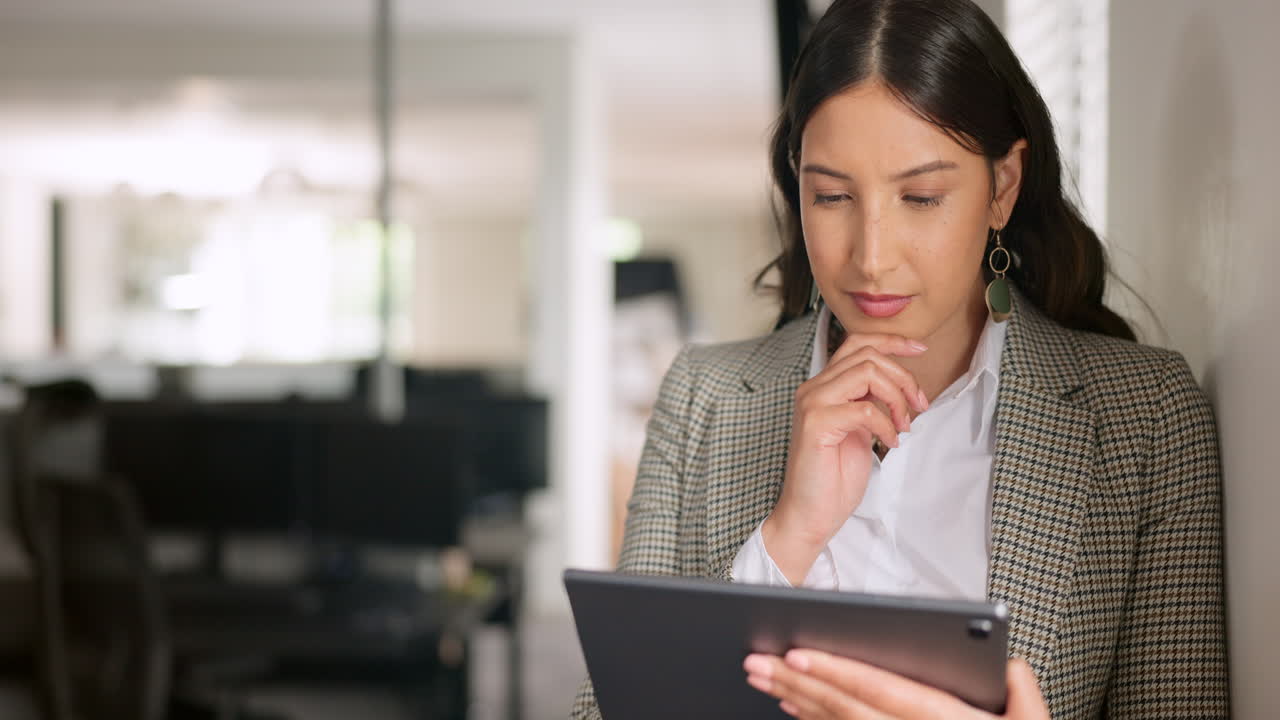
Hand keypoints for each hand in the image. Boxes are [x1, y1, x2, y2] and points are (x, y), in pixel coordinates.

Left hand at [743, 650, 1049, 719]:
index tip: (797, 654)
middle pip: (845, 708)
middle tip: (756, 662)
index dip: (838, 671)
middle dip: (797, 683)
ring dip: (795, 700)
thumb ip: (1024, 694)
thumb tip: (1009, 663)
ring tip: (761, 677)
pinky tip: (791, 706)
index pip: (881, 690)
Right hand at [763, 333, 928, 583]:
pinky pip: (866, 409)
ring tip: (904, 426)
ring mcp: (812, 403)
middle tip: (919, 406)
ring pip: (867, 372)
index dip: (892, 341)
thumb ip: (868, 402)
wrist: (811, 514)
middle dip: (903, 377)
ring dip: (897, 398)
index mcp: (823, 386)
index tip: (920, 350)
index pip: (857, 343)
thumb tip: (897, 384)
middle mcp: (813, 388)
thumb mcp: (859, 430)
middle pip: (867, 354)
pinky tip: (889, 443)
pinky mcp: (817, 424)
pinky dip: (887, 425)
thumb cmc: (833, 478)